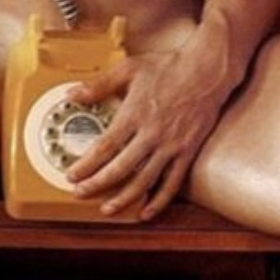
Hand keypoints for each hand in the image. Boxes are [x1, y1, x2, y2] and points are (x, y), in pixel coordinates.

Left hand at [65, 52, 228, 219]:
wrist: (207, 70)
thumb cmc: (169, 67)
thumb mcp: (129, 69)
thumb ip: (99, 84)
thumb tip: (73, 94)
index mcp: (134, 115)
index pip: (104, 147)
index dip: (86, 165)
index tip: (72, 175)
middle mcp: (151, 134)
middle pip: (119, 169)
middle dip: (96, 185)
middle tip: (80, 193)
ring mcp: (171, 146)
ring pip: (143, 181)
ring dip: (123, 199)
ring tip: (107, 208)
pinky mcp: (187, 153)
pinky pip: (171, 183)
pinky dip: (158, 202)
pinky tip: (146, 213)